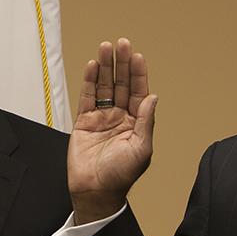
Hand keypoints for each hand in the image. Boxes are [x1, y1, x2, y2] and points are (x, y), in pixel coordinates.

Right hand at [68, 38, 156, 223]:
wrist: (95, 191)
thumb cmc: (120, 175)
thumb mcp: (141, 149)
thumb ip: (145, 122)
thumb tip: (153, 97)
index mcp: (136, 123)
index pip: (139, 92)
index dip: (138, 74)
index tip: (136, 56)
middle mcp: (120, 116)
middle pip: (121, 84)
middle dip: (121, 64)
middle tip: (120, 44)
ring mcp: (101, 118)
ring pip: (104, 86)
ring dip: (104, 67)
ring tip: (104, 48)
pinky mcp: (84, 122)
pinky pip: (86, 97)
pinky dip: (88, 81)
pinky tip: (91, 66)